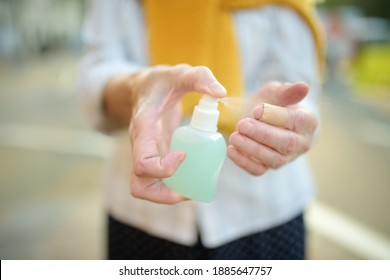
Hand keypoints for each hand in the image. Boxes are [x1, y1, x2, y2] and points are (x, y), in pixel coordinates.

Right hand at [129, 65, 225, 203]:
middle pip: (139, 185)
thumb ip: (199, 77)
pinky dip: (174, 186)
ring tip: (195, 188)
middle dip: (165, 195)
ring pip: (146, 188)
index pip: (142, 163)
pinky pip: (158, 181)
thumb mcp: (179, 73)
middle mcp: (141, 147)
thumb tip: (220, 92)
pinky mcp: (155, 157)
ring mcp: (146, 154)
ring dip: (169, 195)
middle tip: (190, 189)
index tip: (184, 155)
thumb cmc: (161, 82)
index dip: (164, 168)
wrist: (143, 88)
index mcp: (143, 129)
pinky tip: (194, 176)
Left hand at [227, 82, 317, 175]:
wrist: (266, 119)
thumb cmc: (275, 103)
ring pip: (273, 159)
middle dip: (262, 134)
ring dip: (251, 149)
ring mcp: (286, 158)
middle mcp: (301, 143)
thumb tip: (303, 86)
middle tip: (242, 125)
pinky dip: (244, 162)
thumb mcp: (278, 92)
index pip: (295, 121)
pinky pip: (258, 170)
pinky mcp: (269, 166)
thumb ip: (288, 90)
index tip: (256, 110)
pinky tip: (231, 150)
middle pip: (286, 143)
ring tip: (234, 136)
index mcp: (308, 121)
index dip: (274, 116)